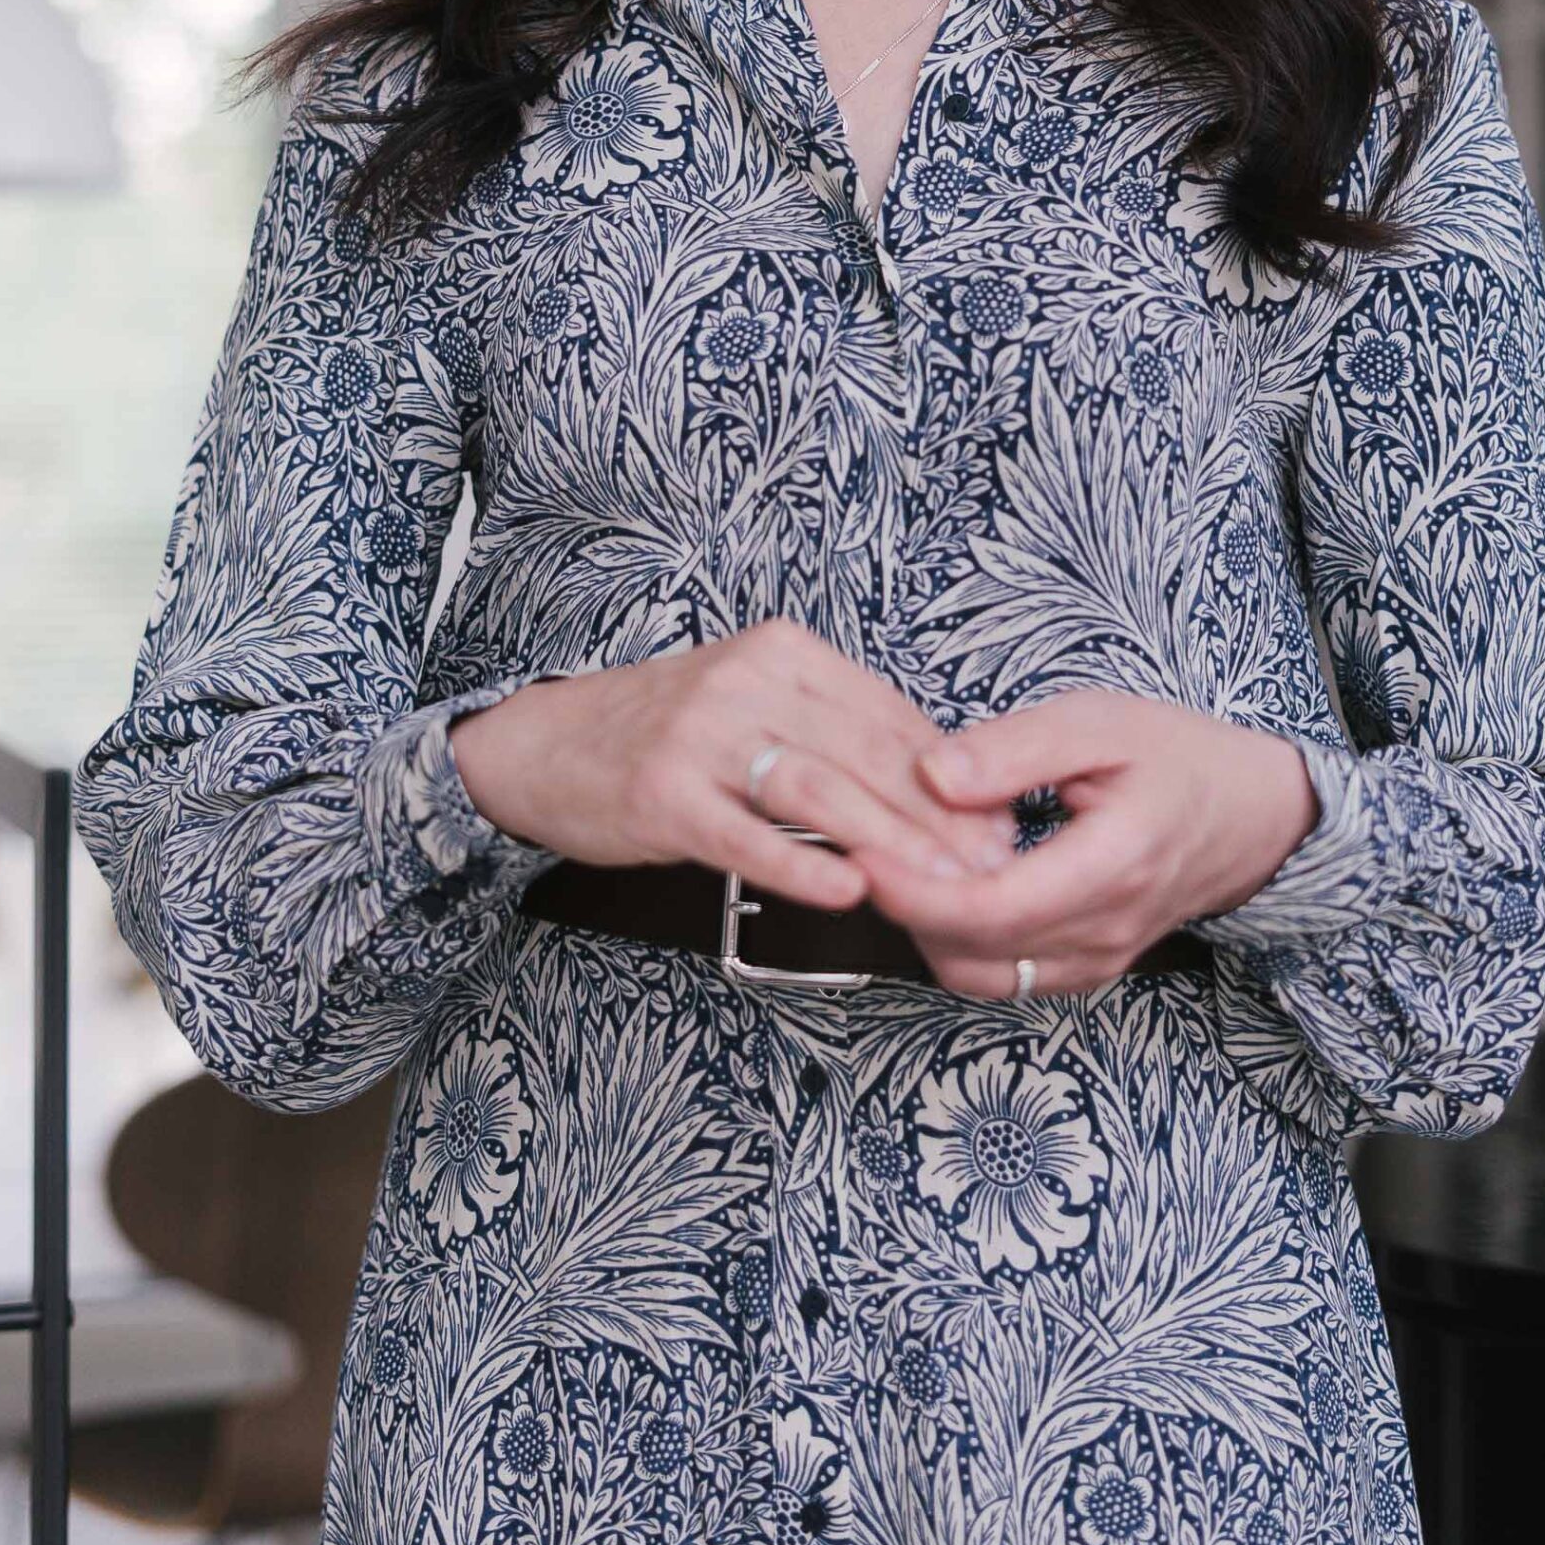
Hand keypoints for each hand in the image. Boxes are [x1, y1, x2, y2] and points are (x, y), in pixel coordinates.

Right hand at [449, 619, 1017, 913]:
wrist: (542, 745)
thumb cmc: (664, 734)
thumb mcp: (754, 706)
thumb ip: (836, 734)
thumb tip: (942, 787)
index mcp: (784, 651)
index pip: (892, 716)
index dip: (956, 777)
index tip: (1002, 827)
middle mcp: (747, 680)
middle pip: (868, 754)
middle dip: (941, 819)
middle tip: (995, 871)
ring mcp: (702, 735)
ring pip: (821, 791)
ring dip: (891, 844)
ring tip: (943, 889)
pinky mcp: (664, 794)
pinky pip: (747, 836)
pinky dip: (802, 865)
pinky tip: (849, 892)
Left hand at [848, 688, 1320, 996]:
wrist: (1252, 815)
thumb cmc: (1178, 759)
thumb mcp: (1098, 723)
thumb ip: (1013, 750)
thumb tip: (930, 775)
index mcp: (1113, 865)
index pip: (992, 909)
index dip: (913, 891)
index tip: (862, 852)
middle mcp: (1105, 930)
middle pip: (973, 953)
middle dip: (905, 908)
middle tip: (864, 847)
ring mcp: (1097, 960)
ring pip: (981, 976)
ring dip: (927, 931)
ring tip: (901, 864)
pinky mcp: (1085, 969)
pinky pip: (1004, 977)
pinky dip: (960, 942)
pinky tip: (946, 887)